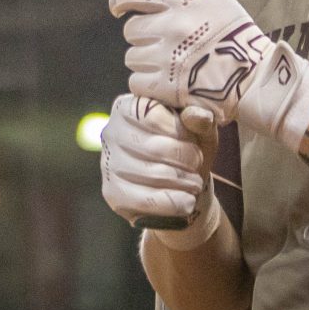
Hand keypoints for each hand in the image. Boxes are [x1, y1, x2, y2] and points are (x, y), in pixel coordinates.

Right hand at [99, 94, 219, 235]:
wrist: (179, 183)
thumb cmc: (187, 146)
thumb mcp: (199, 128)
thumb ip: (200, 118)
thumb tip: (198, 115)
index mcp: (127, 107)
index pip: (153, 116)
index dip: (182, 131)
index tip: (194, 139)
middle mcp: (111, 132)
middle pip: (154, 148)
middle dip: (187, 159)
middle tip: (198, 164)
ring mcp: (108, 163)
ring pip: (154, 175)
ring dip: (185, 182)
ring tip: (195, 182)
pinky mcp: (113, 193)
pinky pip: (147, 200)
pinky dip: (175, 203)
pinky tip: (186, 200)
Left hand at [111, 0, 308, 146]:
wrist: (259, 77)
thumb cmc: (234, 32)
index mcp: (182, 0)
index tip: (118, 7)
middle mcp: (173, 26)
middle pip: (131, 29)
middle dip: (143, 35)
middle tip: (163, 42)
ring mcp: (170, 58)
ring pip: (132, 57)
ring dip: (146, 61)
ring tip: (172, 63)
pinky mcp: (168, 87)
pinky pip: (136, 82)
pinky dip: (148, 83)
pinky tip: (169, 80)